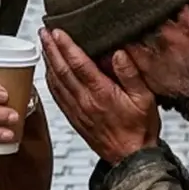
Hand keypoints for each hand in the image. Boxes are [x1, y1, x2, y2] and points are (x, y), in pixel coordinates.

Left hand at [40, 28, 159, 164]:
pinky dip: (50, 80)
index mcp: (102, 93)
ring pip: (56, 82)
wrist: (131, 157)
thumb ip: (131, 74)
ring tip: (43, 45)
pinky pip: (57, 96)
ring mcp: (77, 110)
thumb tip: (118, 53)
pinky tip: (48, 71)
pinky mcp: (74, 118)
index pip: (79, 64)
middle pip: (62, 70)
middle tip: (43, 32)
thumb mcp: (145, 99)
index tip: (57, 31)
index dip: (66, 46)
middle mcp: (86, 101)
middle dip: (51, 49)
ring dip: (48, 62)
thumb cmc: (140, 128)